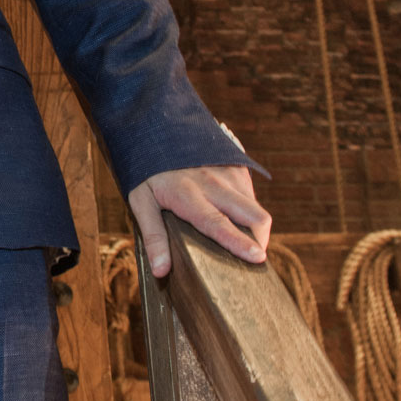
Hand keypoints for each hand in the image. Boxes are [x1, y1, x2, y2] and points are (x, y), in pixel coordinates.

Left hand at [128, 165, 269, 279]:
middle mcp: (213, 184)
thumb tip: (161, 271)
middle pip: (252, 215)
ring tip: (244, 237)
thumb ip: (153, 236)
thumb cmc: (147, 170)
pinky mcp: (234, 163)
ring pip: (256, 204)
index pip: (218, 224)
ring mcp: (226, 172)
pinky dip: (250, 207)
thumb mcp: (140, 201)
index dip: (240, 243)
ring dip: (255, 224)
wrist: (157, 129)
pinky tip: (237, 214)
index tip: (259, 258)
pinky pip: (251, 191)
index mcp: (188, 196)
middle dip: (260, 239)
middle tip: (253, 257)